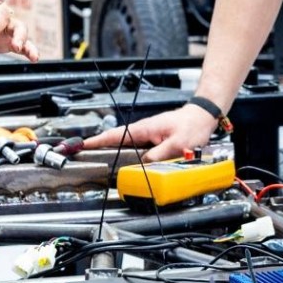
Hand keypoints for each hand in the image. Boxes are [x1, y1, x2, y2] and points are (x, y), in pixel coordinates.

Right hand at [81, 103, 215, 161]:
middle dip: (97, 147)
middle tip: (81, 155)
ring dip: (109, 150)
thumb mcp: (178, 144)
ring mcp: (146, 135)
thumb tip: (144, 165)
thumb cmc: (191, 126)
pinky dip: (123, 152)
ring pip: (123, 144)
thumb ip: (160, 155)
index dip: (97, 141)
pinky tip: (121, 162)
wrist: (201, 117)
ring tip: (95, 160)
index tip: (82, 145)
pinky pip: (133, 147)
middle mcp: (142, 131)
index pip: (115, 135)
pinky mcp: (151, 139)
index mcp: (144, 129)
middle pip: (114, 140)